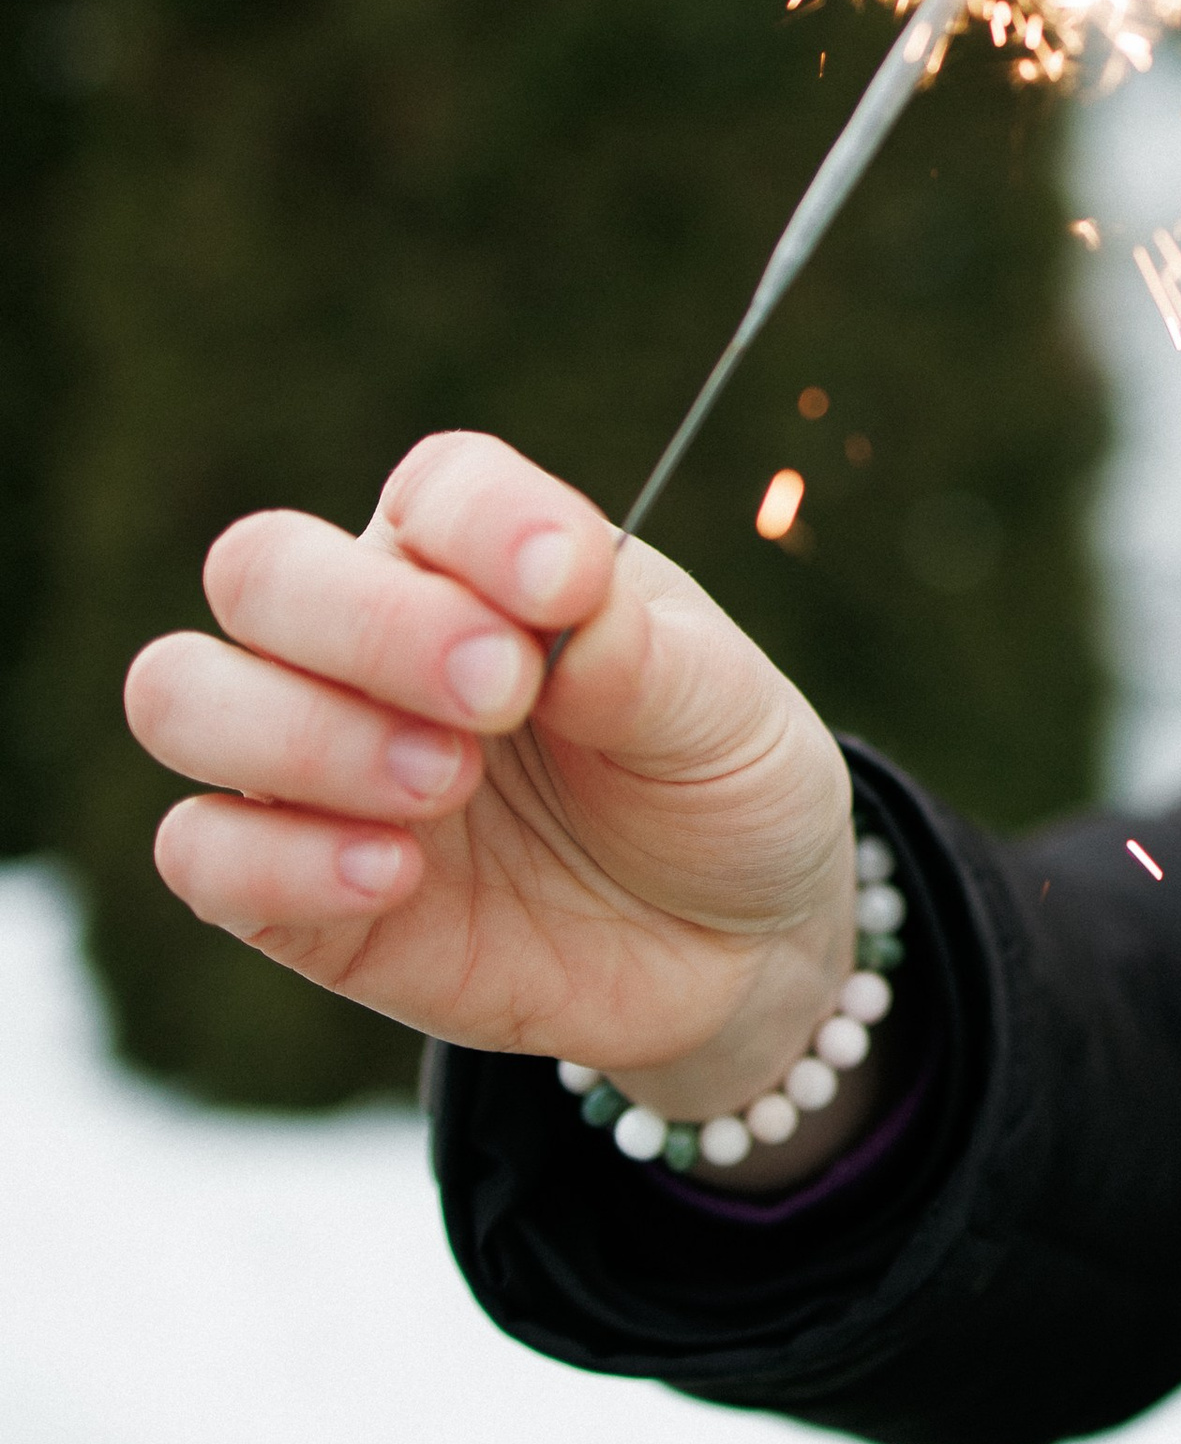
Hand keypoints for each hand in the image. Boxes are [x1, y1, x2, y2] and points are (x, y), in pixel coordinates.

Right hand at [124, 431, 861, 1146]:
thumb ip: (639, 654)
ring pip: (184, 695)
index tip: (569, 587)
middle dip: (368, 623)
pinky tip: (398, 875)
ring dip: (300, 732)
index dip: (484, 523)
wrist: (734, 953)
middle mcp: (373, 641)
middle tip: (501, 693)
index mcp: (483, 559)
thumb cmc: (718, 789)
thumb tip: (561, 606)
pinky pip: (199, 851)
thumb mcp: (727, 712)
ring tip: (445, 782)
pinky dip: (278, 858)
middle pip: (260, 569)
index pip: (434, 490)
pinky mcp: (296, 894)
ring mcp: (320, 763)